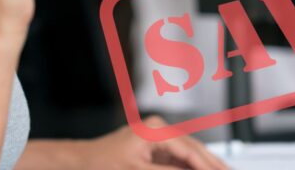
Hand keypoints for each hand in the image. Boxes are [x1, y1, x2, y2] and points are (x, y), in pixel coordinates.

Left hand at [76, 117, 228, 169]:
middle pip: (195, 150)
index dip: (208, 167)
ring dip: (205, 165)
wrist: (81, 160)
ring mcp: (157, 137)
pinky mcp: (155, 146)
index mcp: (155, 131)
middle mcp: (159, 129)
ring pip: (191, 153)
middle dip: (213, 165)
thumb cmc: (101, 163)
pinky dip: (191, 167)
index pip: (191, 152)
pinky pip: (180, 158)